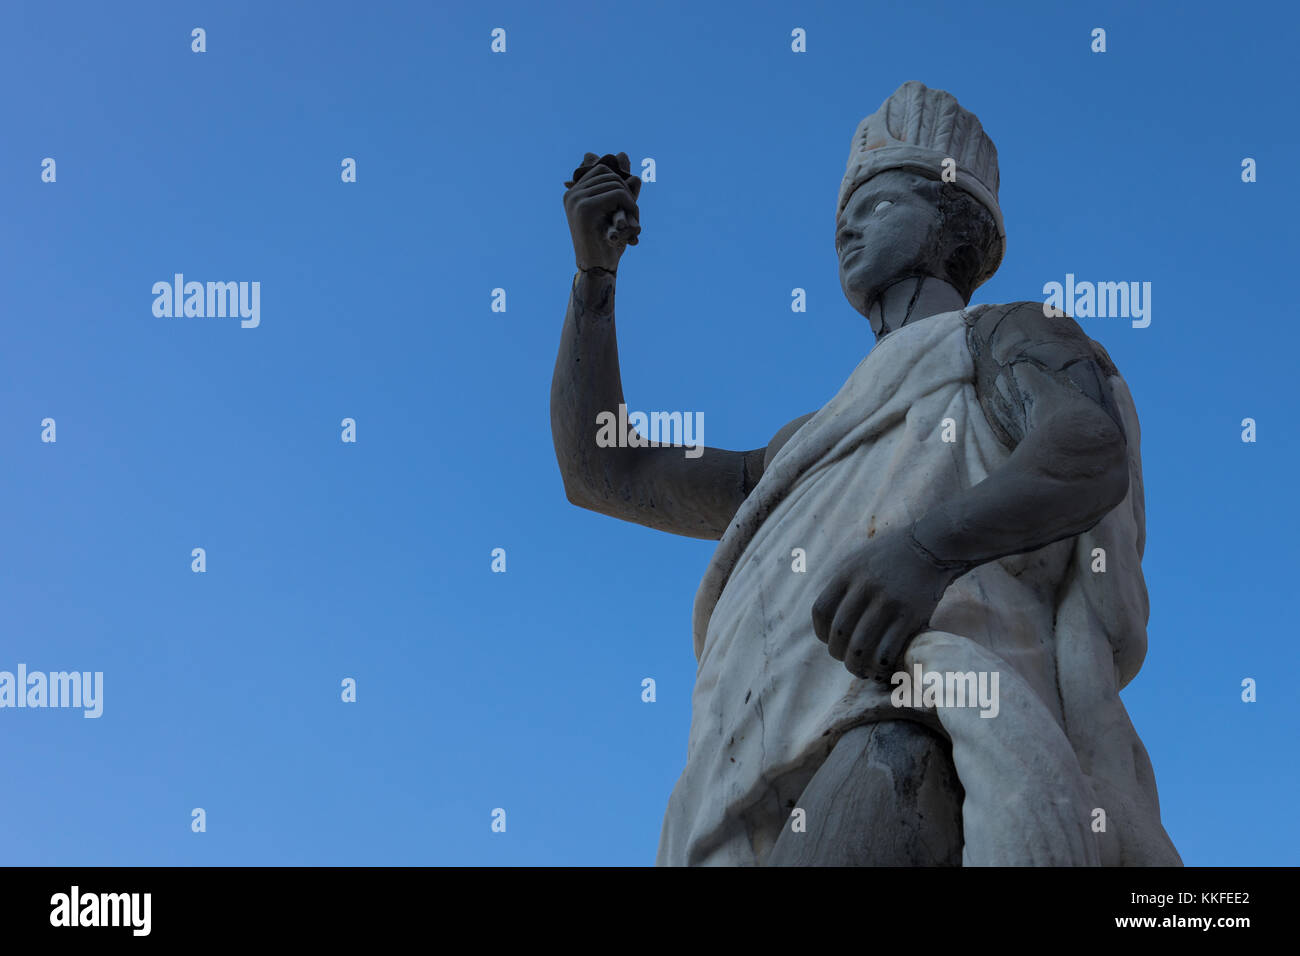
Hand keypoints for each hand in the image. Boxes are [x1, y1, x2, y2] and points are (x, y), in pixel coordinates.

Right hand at [563, 151, 641, 272]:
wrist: (598, 267)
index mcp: (574, 193)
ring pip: (616, 183)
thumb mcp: (616, 210)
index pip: (602, 169)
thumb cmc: (607, 242)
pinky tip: (632, 223)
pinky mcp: (584, 208)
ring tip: (632, 221)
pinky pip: (618, 193)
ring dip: (631, 201)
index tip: (627, 205)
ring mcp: (576, 199)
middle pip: (609, 173)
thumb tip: (623, 154)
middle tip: (633, 215)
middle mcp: (572, 193)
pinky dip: (631, 206)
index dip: (620, 182)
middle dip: (626, 191)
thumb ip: (620, 185)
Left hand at [811, 525, 962, 680]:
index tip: (829, 640)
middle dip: (838, 653)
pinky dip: (880, 664)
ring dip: (857, 665)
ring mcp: (887, 601)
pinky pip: (887, 649)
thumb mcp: (860, 559)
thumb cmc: (894, 556)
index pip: (821, 611)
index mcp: (847, 573)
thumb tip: (828, 617)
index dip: (821, 632)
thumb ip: (843, 585)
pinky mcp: (910, 614)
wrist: (932, 545)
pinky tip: (882, 667)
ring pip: (860, 646)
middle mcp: (864, 587)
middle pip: (839, 632)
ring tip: (861, 670)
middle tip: (847, 659)